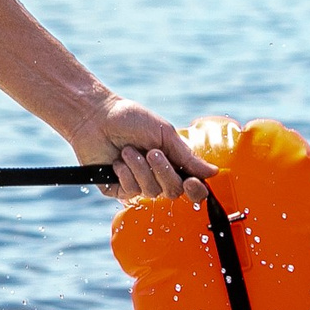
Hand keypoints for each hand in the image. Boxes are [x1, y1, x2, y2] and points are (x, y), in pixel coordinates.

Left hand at [67, 95, 208, 204]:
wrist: (96, 117)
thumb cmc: (131, 119)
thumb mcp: (163, 134)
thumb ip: (186, 156)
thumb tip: (213, 172)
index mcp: (172, 163)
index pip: (191, 187)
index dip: (196, 190)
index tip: (192, 182)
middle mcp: (156, 177)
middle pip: (172, 192)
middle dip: (163, 172)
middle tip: (151, 152)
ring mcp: (136, 185)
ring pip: (151, 192)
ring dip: (140, 169)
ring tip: (127, 150)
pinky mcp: (117, 189)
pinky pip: (130, 192)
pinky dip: (125, 174)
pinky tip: (116, 161)